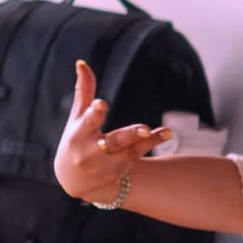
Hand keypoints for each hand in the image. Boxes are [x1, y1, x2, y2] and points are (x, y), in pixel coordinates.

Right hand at [52, 58, 170, 203]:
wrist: (74, 181)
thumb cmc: (75, 141)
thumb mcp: (76, 118)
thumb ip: (83, 91)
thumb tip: (82, 62)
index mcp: (79, 134)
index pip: (87, 123)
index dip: (94, 114)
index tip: (101, 104)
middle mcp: (92, 151)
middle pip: (112, 142)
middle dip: (127, 136)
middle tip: (143, 130)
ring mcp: (108, 163)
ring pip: (130, 149)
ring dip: (146, 141)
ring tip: (160, 131)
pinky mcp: (120, 168)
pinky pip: (139, 153)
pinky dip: (154, 142)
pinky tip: (167, 133)